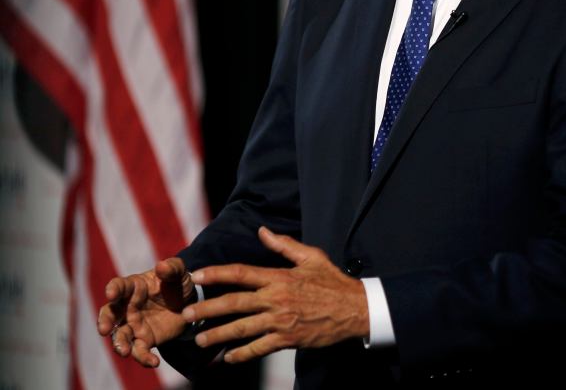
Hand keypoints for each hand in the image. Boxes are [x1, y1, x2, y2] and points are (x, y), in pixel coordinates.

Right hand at [96, 257, 195, 366]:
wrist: (190, 302)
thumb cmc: (178, 282)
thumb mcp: (179, 272)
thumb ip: (171, 268)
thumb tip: (161, 266)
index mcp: (134, 287)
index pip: (119, 287)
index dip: (114, 289)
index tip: (111, 293)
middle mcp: (128, 307)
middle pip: (110, 314)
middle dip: (105, 321)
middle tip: (104, 329)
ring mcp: (134, 325)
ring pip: (120, 336)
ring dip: (119, 344)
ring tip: (125, 351)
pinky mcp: (144, 339)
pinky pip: (139, 351)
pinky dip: (143, 358)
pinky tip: (153, 362)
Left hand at [181, 226, 368, 362]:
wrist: (355, 309)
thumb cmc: (333, 281)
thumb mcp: (311, 257)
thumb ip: (284, 245)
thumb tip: (262, 231)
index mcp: (279, 277)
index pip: (241, 273)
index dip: (216, 274)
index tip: (196, 276)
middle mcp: (276, 299)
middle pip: (234, 303)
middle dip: (206, 309)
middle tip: (186, 315)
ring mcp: (281, 321)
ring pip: (241, 329)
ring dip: (218, 335)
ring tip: (200, 339)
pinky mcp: (287, 339)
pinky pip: (259, 348)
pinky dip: (242, 354)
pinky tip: (228, 358)